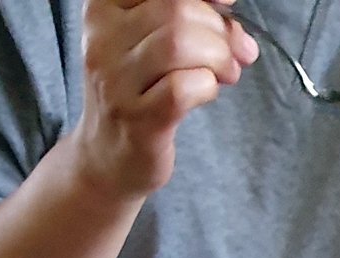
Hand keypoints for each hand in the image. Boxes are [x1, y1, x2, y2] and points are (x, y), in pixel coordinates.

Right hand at [73, 0, 257, 199]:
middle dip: (219, 28)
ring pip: (180, 44)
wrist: (106, 158)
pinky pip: (183, 88)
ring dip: (219, 56)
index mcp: (102, 9)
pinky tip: (207, 92)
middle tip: (238, 50)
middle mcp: (101, 40)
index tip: (226, 3)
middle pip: (176, 10)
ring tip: (228, 71)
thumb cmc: (134, 92)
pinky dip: (207, 86)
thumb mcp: (145, 40)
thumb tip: (227, 0)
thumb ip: (180, 14)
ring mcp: (116, 83)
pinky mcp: (137, 121)